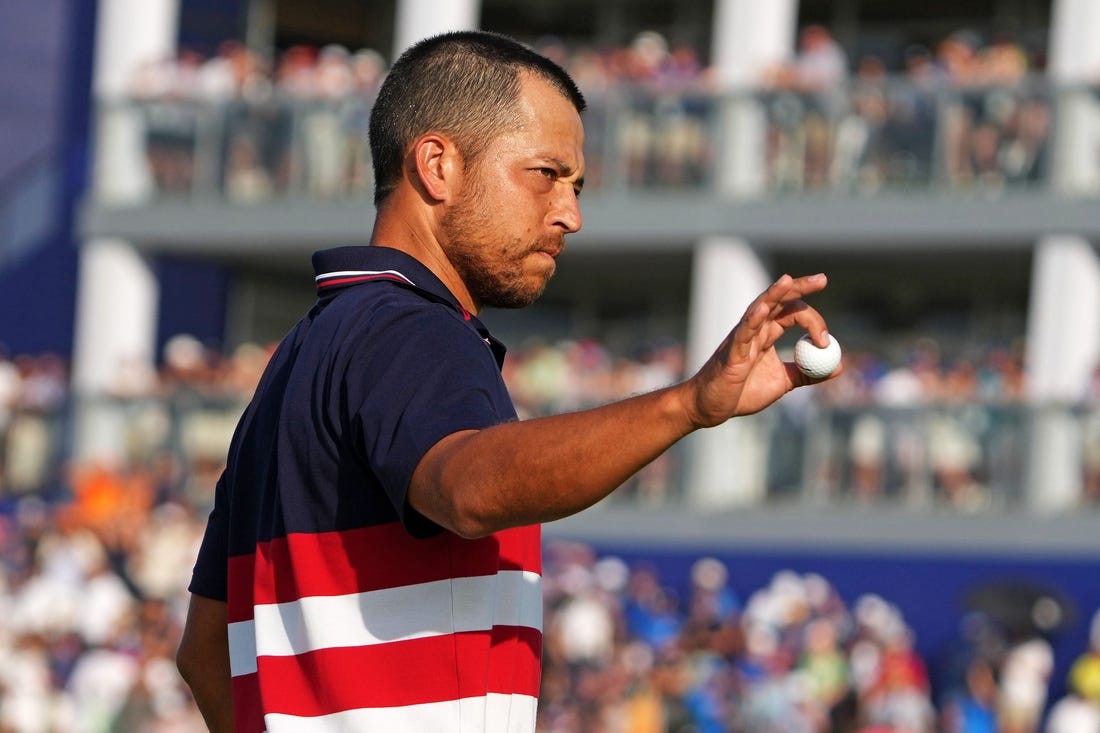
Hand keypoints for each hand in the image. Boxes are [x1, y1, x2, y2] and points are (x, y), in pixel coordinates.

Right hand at [681, 273, 834, 427]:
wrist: (711, 407)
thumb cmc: (741, 393)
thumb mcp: (782, 383)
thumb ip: (807, 373)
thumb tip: (838, 366)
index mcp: (767, 334)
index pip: (792, 312)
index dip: (814, 320)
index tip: (827, 341)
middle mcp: (755, 330)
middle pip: (779, 301)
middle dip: (800, 287)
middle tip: (822, 279)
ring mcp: (742, 339)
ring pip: (759, 309)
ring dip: (774, 294)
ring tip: (788, 280)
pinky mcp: (732, 354)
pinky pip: (743, 333)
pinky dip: (753, 320)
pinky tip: (762, 309)